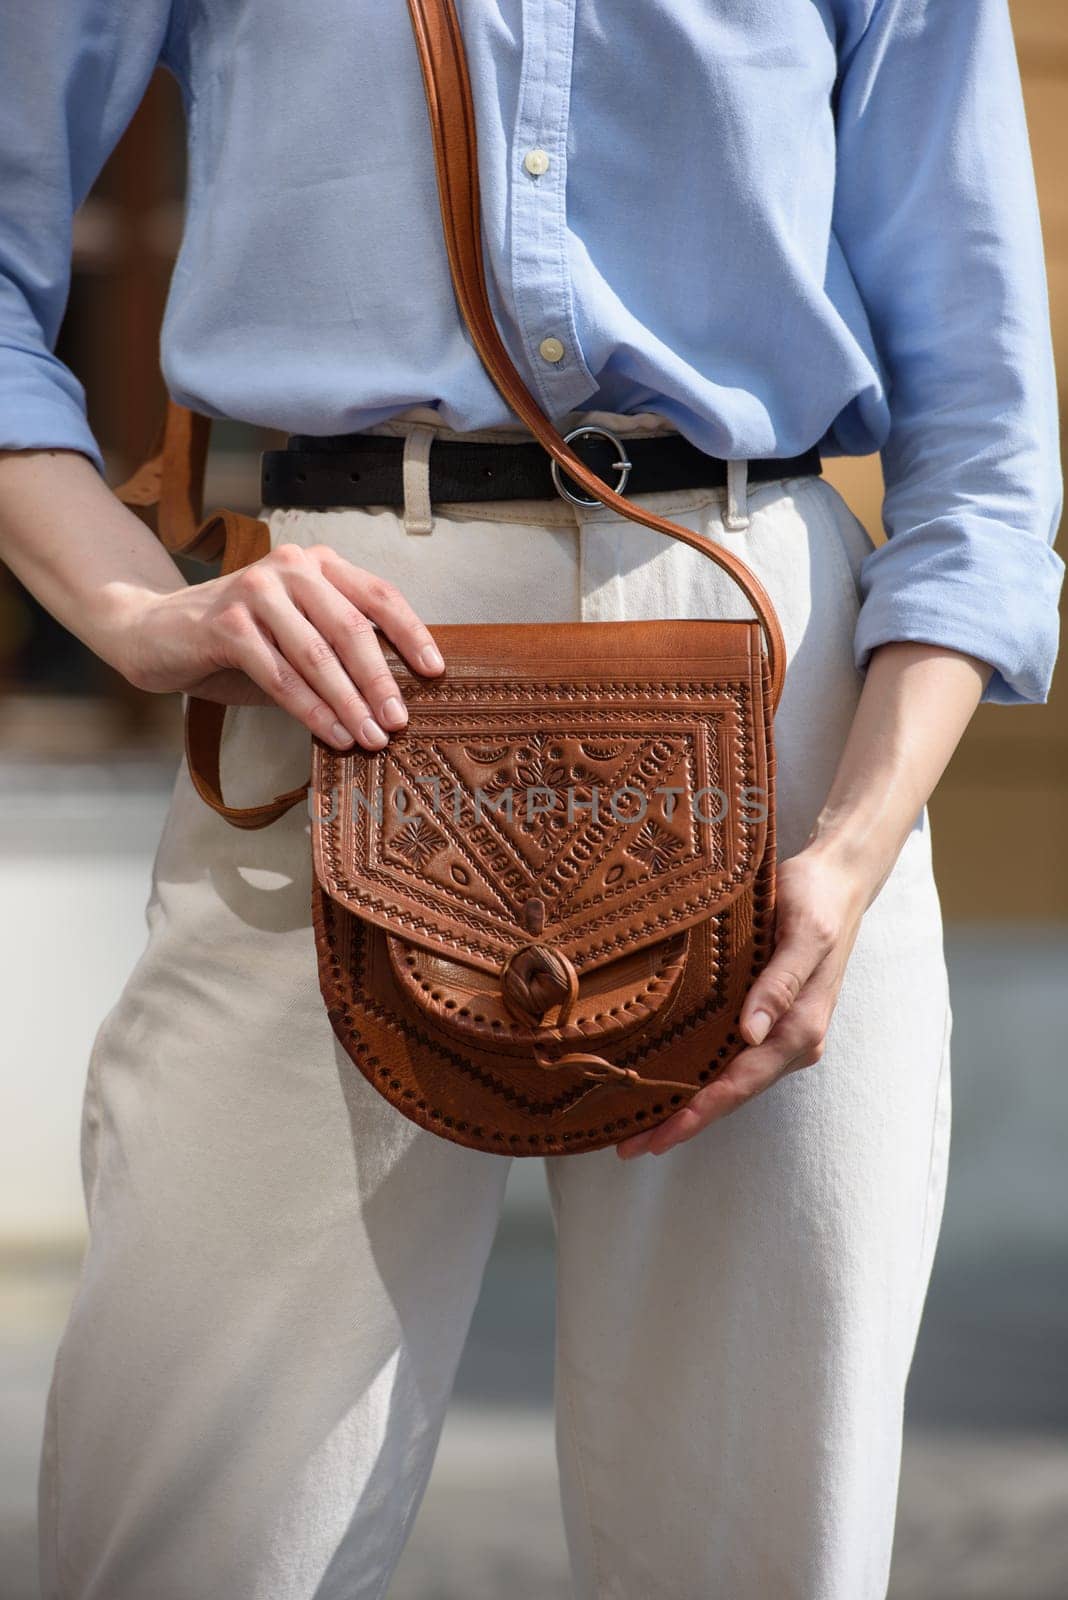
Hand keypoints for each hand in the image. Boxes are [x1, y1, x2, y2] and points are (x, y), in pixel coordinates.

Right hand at [119, 542, 444, 749]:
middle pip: (352, 628)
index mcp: (317, 565)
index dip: (411, 634)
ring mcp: (257, 592)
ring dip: (348, 704)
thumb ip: (336, 650)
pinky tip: (332, 735)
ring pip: (318, 655)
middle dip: (380, 681)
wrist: (153, 632)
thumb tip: (392, 695)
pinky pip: (281, 676)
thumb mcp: (294, 635)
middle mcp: (290, 568)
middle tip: (399, 721)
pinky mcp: (227, 624)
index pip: (378, 595)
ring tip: (370, 738)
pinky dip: (311, 711)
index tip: (435, 672)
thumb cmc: (235, 641)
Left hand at [615, 843, 871, 1159]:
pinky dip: (697, 1080)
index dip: (700, 1112)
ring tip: (638, 1131)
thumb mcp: (803, 934)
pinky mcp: (767, 1020)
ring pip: (728, 1083)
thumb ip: (780, 982)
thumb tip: (752, 1033)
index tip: (661, 1134)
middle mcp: (791, 1040)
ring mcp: (779, 1034)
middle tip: (628, 1147)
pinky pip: (729, 1060)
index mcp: (801, 1027)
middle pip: (731, 1094)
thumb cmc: (816, 901)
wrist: (834, 882)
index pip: (741, 1082)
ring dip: (687, 1109)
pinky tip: (665, 1088)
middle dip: (683, 1123)